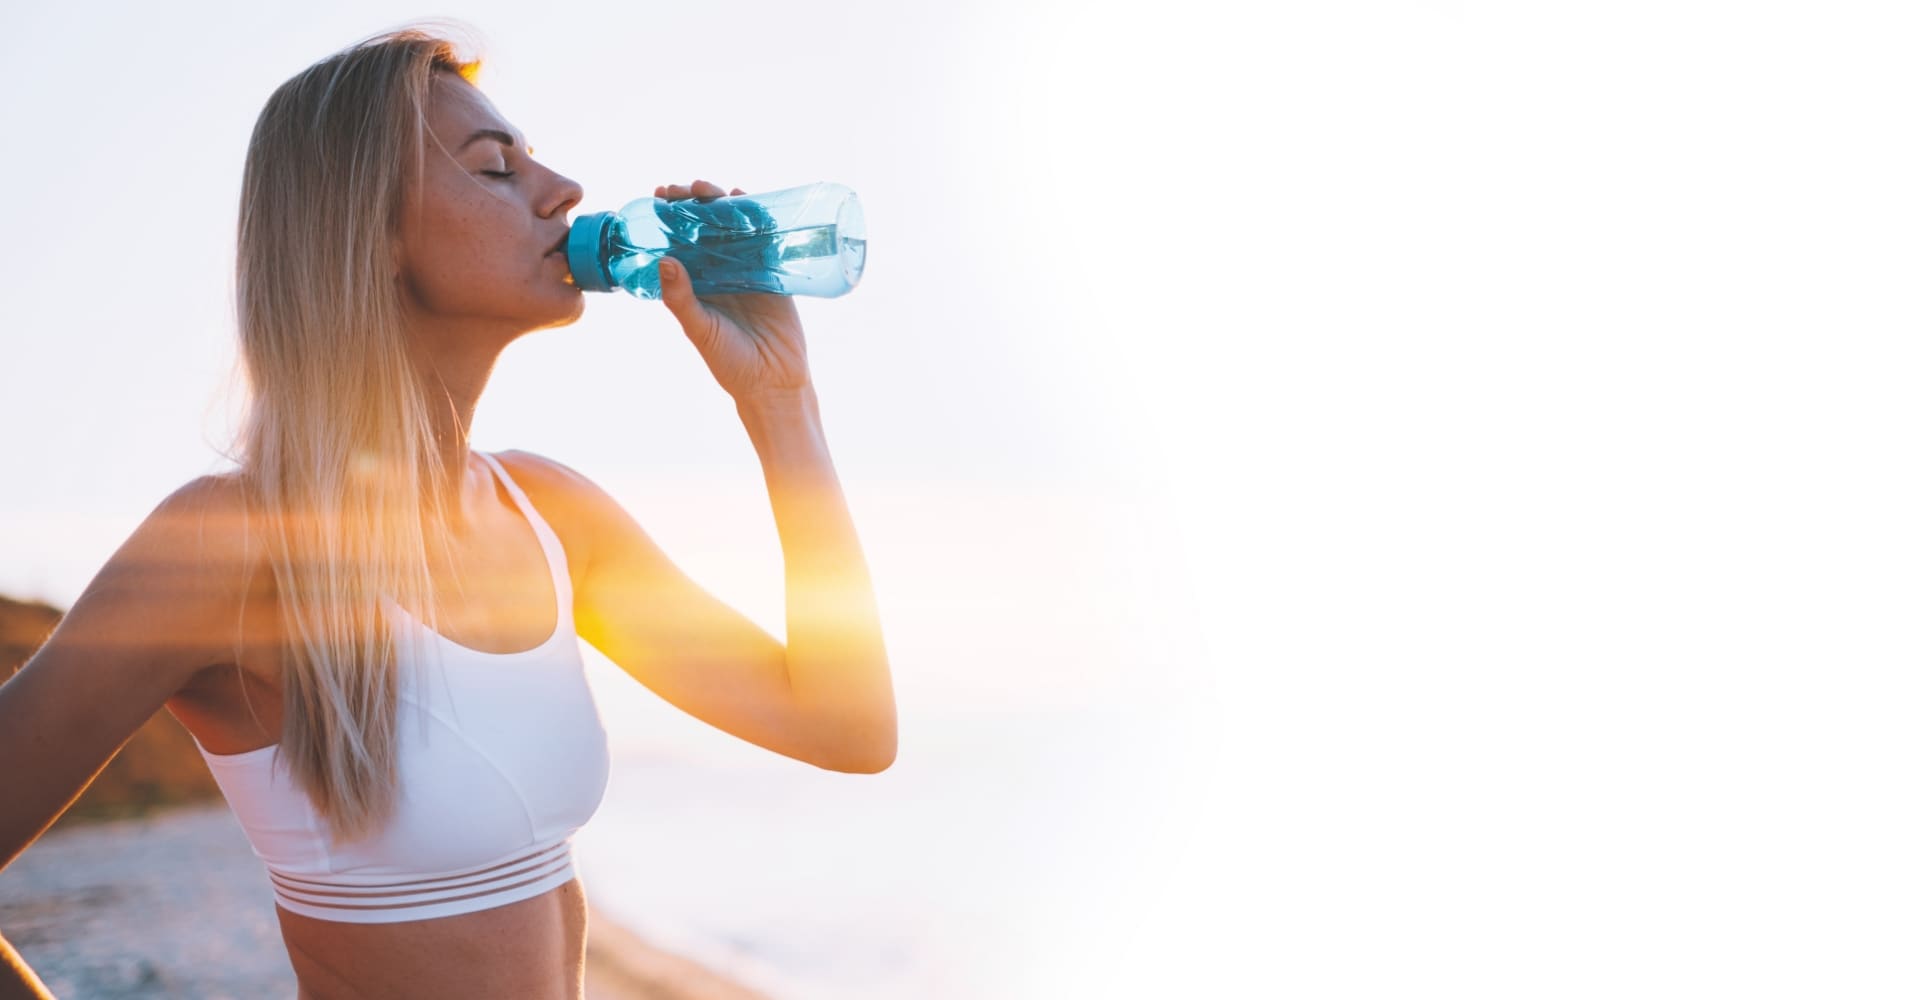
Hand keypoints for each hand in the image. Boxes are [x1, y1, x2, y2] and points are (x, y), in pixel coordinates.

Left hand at [654, 179, 811, 400]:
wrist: (774, 382)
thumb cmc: (730, 363)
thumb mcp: (700, 330)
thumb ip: (682, 299)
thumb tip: (664, 260)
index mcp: (694, 284)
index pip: (676, 241)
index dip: (667, 217)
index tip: (659, 195)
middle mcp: (717, 273)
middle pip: (704, 227)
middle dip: (695, 204)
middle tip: (686, 189)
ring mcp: (746, 271)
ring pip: (733, 228)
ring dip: (724, 205)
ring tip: (714, 190)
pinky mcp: (773, 274)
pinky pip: (765, 240)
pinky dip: (758, 218)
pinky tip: (749, 199)